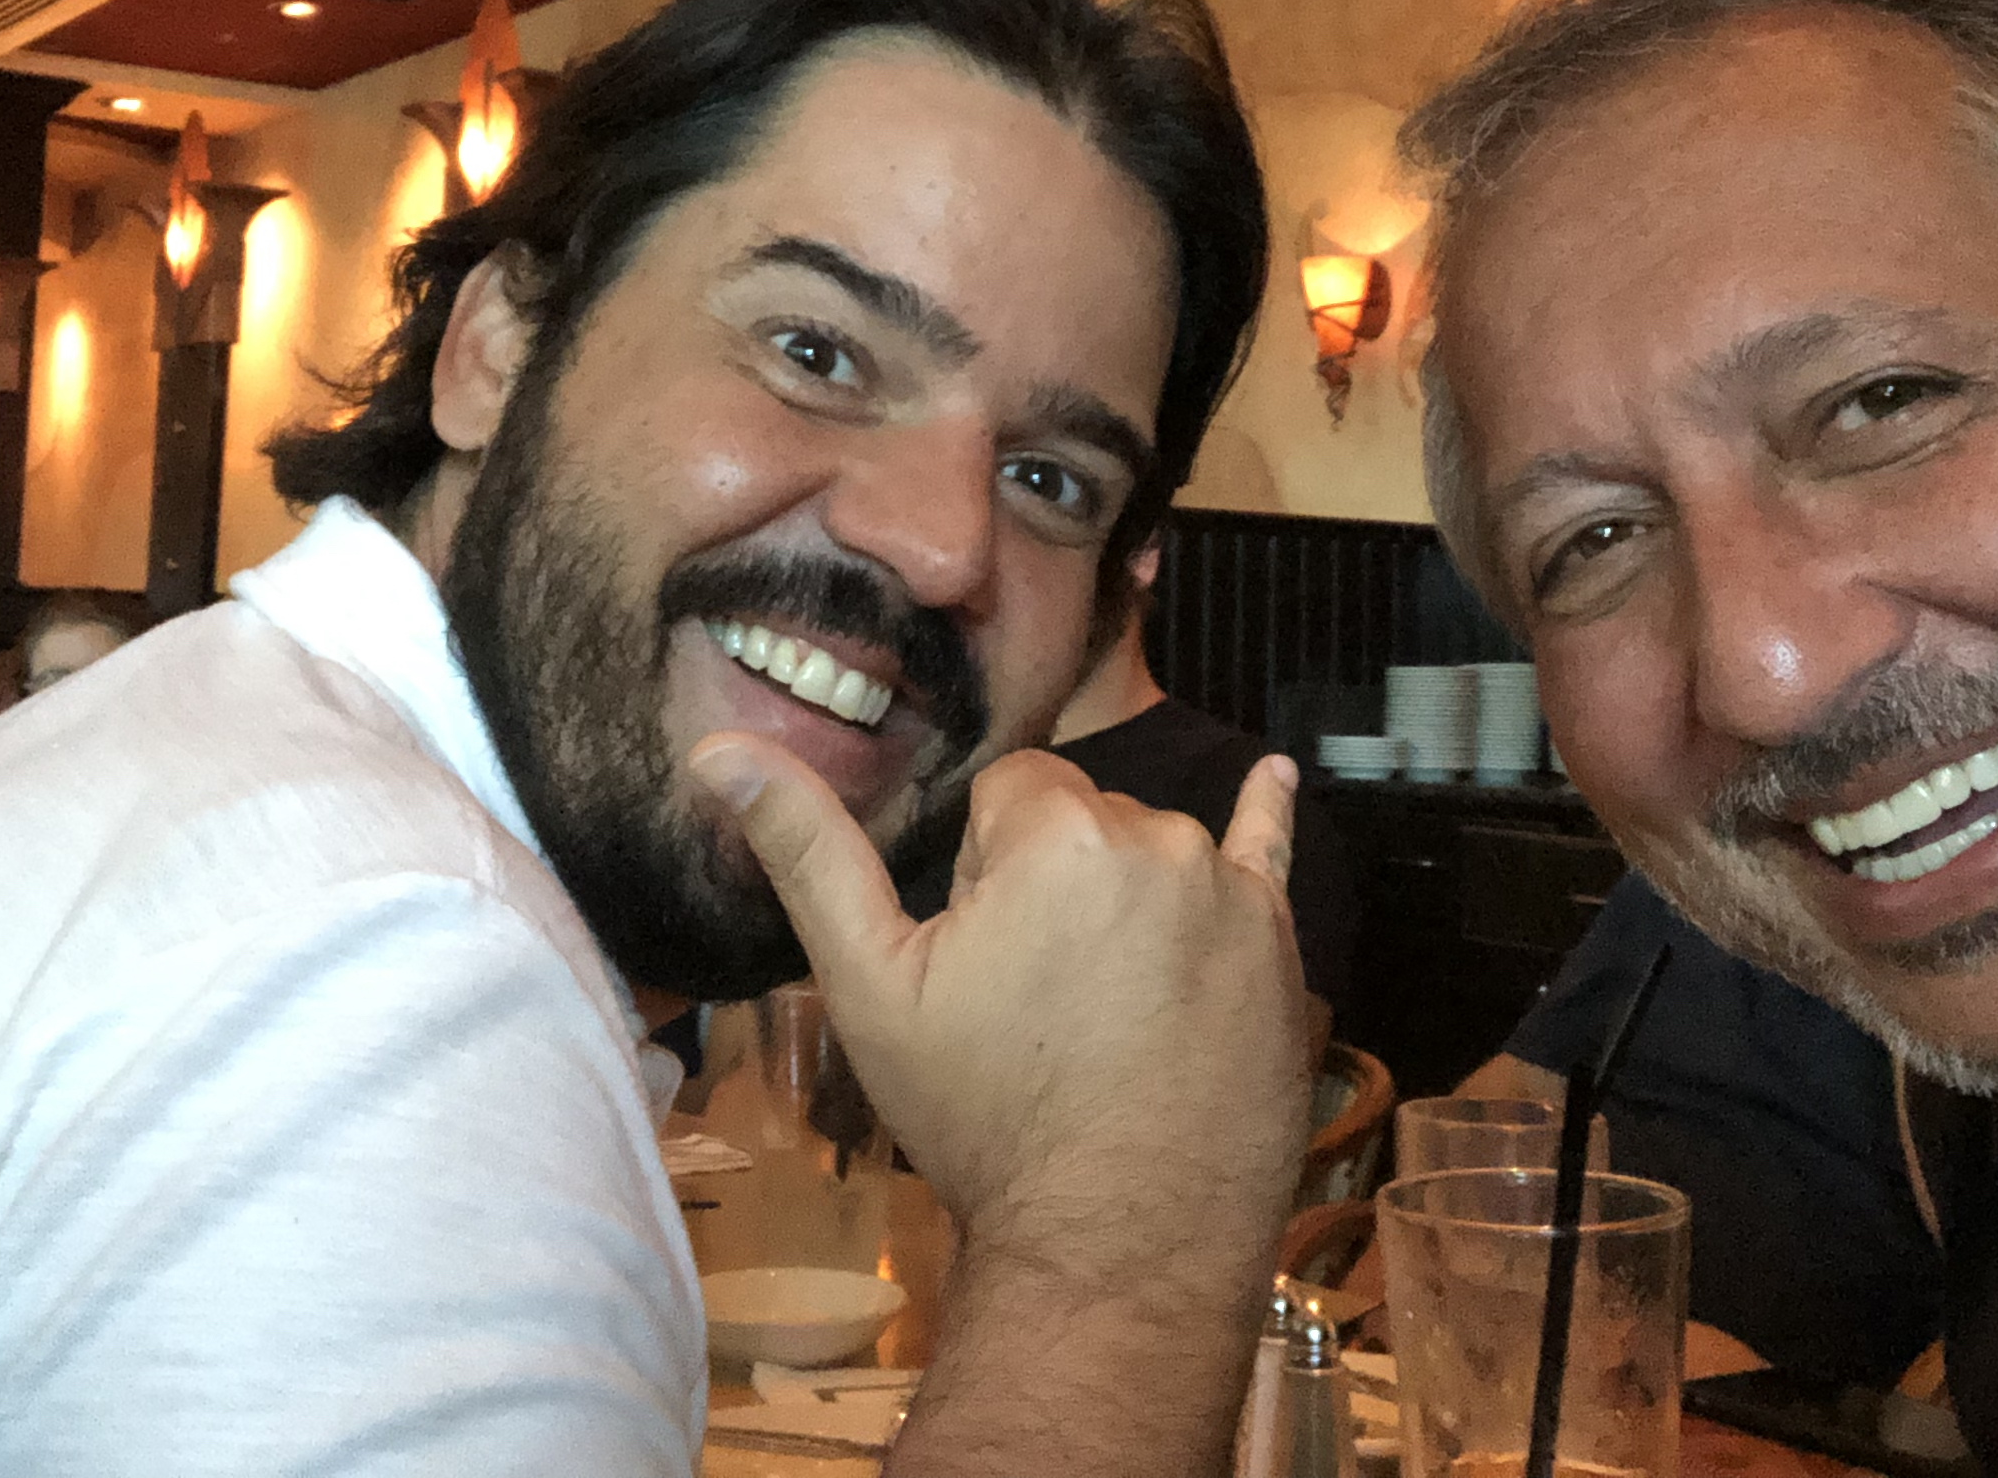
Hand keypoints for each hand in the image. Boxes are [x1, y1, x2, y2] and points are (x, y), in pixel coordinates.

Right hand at [689, 738, 1311, 1270]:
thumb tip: (716, 751)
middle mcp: (1159, 838)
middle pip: (1084, 821)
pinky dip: (1266, 817)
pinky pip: (1269, 854)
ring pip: (1153, 854)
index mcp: (1058, 831)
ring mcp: (1233, 894)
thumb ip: (807, 852)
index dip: (986, 873)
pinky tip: (1276, 776)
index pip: (1011, 795)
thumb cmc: (982, 1118)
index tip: (985, 959)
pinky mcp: (1282, 949)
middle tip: (1038, 1001)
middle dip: (1055, 883)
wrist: (1115, 1246)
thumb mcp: (871, 987)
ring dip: (1128, 899)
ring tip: (1106, 1012)